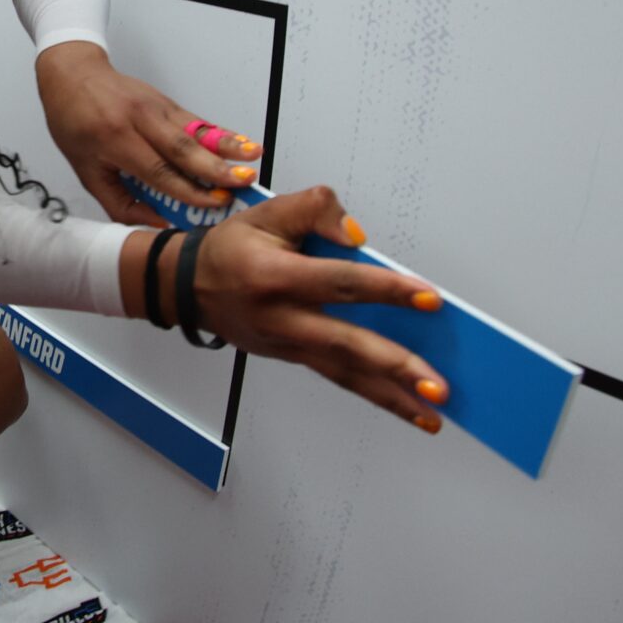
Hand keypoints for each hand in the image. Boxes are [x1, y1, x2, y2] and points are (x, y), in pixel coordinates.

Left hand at [37, 42, 261, 225]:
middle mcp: (138, 121)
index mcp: (114, 140)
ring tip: (253, 157)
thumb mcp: (85, 170)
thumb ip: (119, 202)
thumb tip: (155, 223)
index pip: (158, 171)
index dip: (188, 190)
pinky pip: (197, 121)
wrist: (71, 74)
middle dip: (216, 168)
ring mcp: (156, 108)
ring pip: (196, 130)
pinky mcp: (167, 102)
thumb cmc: (75, 122)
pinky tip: (242, 142)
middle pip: (183, 148)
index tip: (213, 204)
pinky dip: (221, 133)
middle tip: (243, 183)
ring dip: (227, 145)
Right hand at [176, 187, 447, 429]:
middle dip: (394, 366)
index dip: (386, 290)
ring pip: (344, 374)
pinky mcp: (293, 358)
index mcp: (274, 277)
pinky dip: (376, 395)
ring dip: (392, 397)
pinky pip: (339, 377)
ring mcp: (286, 345)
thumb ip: (316, 209)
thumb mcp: (268, 211)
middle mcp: (281, 318)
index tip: (427, 299)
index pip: (340, 283)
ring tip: (433, 413)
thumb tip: (358, 235)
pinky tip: (407, 407)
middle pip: (345, 345)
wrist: (187, 287)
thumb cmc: (230, 249)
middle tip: (436, 383)